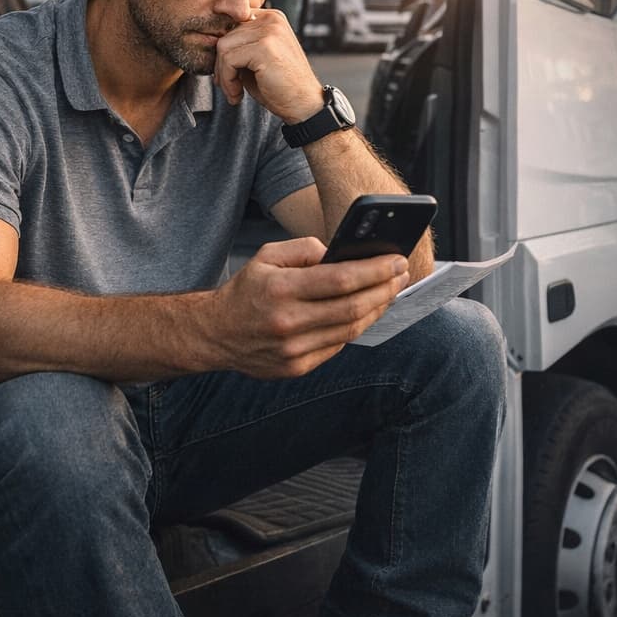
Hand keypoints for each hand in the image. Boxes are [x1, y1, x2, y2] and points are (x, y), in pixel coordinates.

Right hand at [208, 237, 409, 378]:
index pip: (340, 279)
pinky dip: (356, 327)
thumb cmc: (246, 290)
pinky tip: (366, 311)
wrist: (215, 334)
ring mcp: (293, 350)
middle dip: (384, 289)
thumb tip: (341, 253)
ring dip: (376, 309)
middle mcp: (287, 322)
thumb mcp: (267, 255)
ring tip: (390, 291)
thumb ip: (304, 249)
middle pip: (352, 307)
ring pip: (350, 330)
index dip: (375, 270)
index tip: (396, 260)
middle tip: (401, 274)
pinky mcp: (296, 367)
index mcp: (279, 289)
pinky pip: (337, 346)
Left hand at [213, 9, 324, 123]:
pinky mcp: (264, 47)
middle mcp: (272, 19)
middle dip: (221, 66)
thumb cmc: (280, 87)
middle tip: (230, 88)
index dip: (225, 52)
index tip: (228, 75)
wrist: (304, 106)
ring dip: (223, 74)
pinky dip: (227, 80)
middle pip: (225, 36)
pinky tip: (238, 94)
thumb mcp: (256, 61)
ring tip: (234, 92)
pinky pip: (228, 60)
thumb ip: (239, 47)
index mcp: (271, 18)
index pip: (232, 26)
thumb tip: (209, 45)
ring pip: (223, 46)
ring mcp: (269, 31)